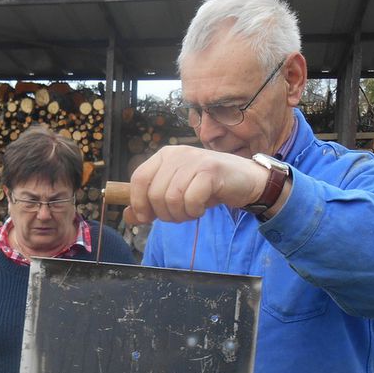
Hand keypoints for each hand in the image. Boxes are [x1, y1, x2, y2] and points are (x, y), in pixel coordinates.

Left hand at [129, 145, 267, 222]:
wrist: (244, 181)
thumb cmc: (207, 187)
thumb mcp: (175, 195)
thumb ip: (151, 205)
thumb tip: (128, 216)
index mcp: (164, 156)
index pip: (139, 179)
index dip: (139, 203)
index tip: (147, 219)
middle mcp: (177, 154)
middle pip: (155, 194)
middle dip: (165, 214)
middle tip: (180, 215)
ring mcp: (194, 160)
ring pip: (172, 198)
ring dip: (181, 214)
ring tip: (192, 211)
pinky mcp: (210, 170)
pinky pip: (191, 199)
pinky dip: (195, 211)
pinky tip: (202, 208)